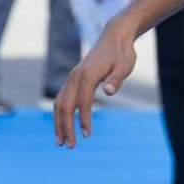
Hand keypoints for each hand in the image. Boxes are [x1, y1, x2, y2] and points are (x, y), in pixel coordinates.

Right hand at [53, 17, 136, 147]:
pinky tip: (63, 127)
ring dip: (59, 123)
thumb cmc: (121, 53)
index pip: (83, 101)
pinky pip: (62, 99)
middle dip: (65, 127)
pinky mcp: (73, 80)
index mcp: (87, 74)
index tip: (87, 135)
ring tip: (61, 142)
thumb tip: (108, 92)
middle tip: (70, 146)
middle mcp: (75, 76)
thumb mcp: (124, 66)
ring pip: (59, 103)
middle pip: (64, 105)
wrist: (114, 37)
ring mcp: (72, 78)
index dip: (84, 119)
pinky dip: (60, 114)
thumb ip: (115, 80)